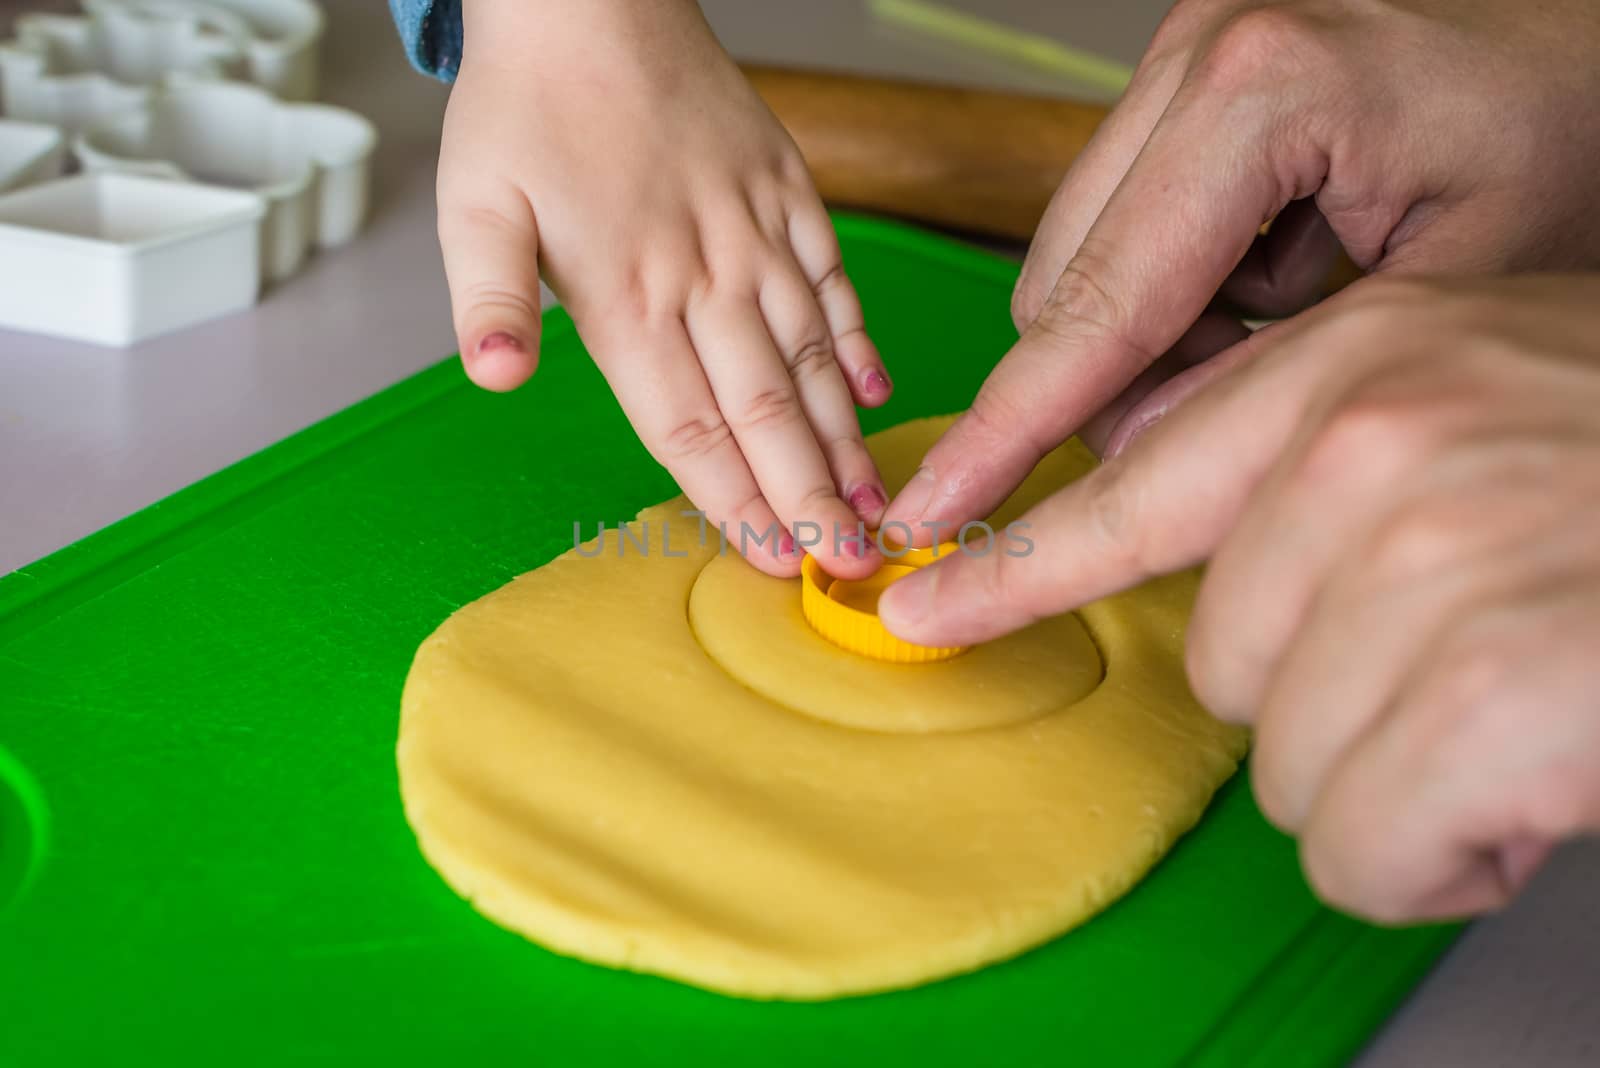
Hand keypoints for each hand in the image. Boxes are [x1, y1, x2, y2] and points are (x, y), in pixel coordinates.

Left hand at [439, 0, 892, 577]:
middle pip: (764, 409)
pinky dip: (857, 340)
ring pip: (810, 358)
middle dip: (809, 497)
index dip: (733, 501)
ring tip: (878, 506)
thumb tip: (496, 377)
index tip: (772, 562)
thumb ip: (489, 298)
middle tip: (850, 565)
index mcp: (627, 294)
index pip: (689, 425)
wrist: (592, 0)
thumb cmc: (526, 108)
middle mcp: (703, 276)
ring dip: (843, 439)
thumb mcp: (473, 202)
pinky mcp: (789, 195)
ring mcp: (756, 236)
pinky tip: (875, 393)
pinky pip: (835, 281)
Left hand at [881, 276, 1599, 922]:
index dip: (1008, 565)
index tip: (916, 604)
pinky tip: (1532, 779)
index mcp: (1351, 370)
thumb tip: (1207, 562)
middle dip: (1340, 696)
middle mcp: (1373, 445)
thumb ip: (1318, 467)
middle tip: (1478, 651)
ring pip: (1293, 769)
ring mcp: (1431, 556)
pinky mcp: (1500, 684)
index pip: (1125, 492)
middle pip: (1229, 668)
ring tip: (1521, 704)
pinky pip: (1360, 844)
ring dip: (1402, 774)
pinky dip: (1441, 849)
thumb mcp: (1470, 407)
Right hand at [884, 0, 1599, 535]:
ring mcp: (1181, 62)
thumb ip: (1286, 380)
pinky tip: (1276, 274)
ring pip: (1079, 264)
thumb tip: (1144, 442)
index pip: (1098, 307)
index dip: (1011, 429)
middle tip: (1240, 404)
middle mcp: (1195, 59)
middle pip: (1063, 289)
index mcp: (1260, 93)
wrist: (1599, 36)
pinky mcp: (1184, 81)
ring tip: (1287, 316)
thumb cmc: (1570, 134)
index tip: (937, 510)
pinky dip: (1176, 289)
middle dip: (1121, 383)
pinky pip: (1119, 228)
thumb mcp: (1456, 288)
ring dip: (1154, 335)